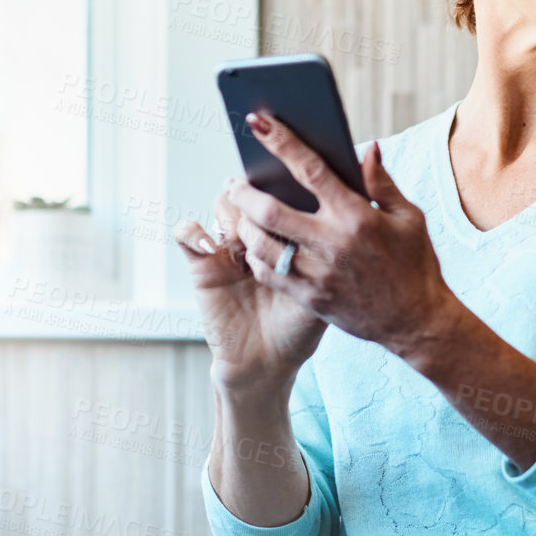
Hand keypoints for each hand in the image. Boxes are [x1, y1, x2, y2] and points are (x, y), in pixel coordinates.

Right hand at [173, 183, 326, 395]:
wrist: (268, 362)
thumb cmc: (300, 327)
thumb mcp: (326, 289)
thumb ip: (331, 252)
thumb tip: (349, 213)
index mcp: (289, 233)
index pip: (287, 191)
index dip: (291, 176)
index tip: (298, 173)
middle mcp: (259, 233)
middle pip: (255, 189)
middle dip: (261, 188)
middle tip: (272, 198)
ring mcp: (229, 245)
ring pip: (224, 203)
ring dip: (235, 211)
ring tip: (248, 233)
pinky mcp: (202, 264)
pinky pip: (186, 233)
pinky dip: (194, 231)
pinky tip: (213, 245)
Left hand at [220, 110, 457, 360]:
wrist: (417, 322)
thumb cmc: (416, 265)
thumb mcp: (409, 218)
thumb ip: (382, 183)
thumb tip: (367, 147)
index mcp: (358, 217)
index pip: (311, 170)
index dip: (281, 142)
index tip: (258, 122)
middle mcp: (333, 244)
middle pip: (270, 210)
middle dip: (244, 191)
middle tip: (234, 182)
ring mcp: (319, 274)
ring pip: (262, 245)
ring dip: (244, 225)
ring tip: (241, 214)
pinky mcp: (310, 299)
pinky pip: (269, 274)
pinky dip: (256, 257)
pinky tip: (256, 246)